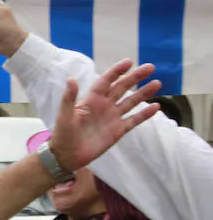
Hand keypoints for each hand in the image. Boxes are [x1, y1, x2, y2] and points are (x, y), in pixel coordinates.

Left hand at [47, 59, 161, 171]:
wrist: (67, 157)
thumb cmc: (62, 135)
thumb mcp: (64, 115)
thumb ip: (69, 98)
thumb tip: (70, 79)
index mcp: (91, 100)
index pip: (106, 81)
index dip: (117, 71)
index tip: (129, 62)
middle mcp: (103, 106)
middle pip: (122, 88)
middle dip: (135, 77)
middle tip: (150, 67)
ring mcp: (112, 118)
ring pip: (131, 102)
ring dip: (143, 93)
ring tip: (157, 83)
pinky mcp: (118, 131)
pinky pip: (134, 120)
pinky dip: (144, 114)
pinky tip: (156, 107)